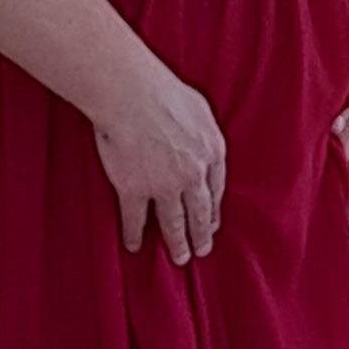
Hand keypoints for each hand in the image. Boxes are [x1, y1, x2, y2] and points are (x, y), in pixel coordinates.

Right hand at [91, 66, 226, 267]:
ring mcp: (164, 186)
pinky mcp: (134, 190)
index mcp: (211, 151)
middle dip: (201, 235)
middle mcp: (192, 174)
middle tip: (202, 251)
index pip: (216, 189)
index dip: (213, 210)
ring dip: (177, 243)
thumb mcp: (199, 107)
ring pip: (174, 223)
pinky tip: (133, 245)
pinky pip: (135, 220)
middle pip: (200, 212)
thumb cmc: (163, 90)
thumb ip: (204, 129)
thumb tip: (204, 139)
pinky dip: (133, 235)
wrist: (131, 92)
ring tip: (179, 258)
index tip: (211, 223)